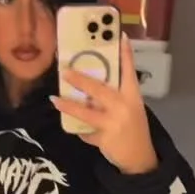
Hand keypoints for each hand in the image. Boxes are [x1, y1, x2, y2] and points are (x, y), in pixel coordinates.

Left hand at [50, 32, 158, 174]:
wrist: (140, 158)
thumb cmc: (134, 129)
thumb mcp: (131, 108)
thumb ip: (116, 96)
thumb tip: (90, 84)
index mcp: (132, 96)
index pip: (129, 71)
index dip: (125, 53)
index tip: (120, 35)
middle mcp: (123, 107)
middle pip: (99, 90)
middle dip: (80, 80)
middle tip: (65, 72)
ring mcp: (113, 124)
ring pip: (86, 113)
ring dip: (69, 105)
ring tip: (55, 100)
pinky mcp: (104, 139)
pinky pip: (86, 131)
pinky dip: (80, 130)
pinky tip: (75, 128)